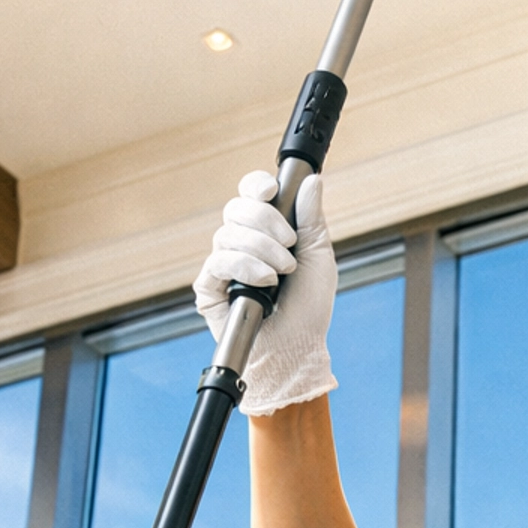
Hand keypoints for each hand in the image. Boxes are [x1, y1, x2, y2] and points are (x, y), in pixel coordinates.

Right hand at [194, 170, 336, 414]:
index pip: (249, 194)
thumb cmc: (309, 307)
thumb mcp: (318, 256)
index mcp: (264, 230)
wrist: (297, 347)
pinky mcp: (209, 288)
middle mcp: (240, 243)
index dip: (256, 186)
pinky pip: (217, 262)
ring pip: (227, 234)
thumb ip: (311, 218)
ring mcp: (222, 264)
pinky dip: (244, 267)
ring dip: (261, 251)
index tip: (271, 192)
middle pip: (235, 208)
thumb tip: (311, 180)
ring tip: (281, 274)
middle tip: (289, 246)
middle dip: (266, 222)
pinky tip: (265, 283)